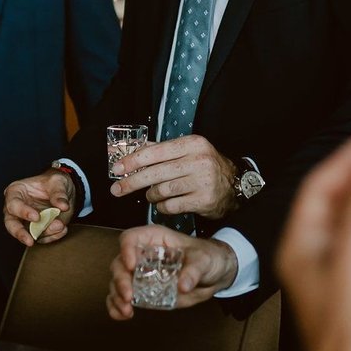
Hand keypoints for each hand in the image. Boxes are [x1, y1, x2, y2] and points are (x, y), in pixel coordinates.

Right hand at [2, 169, 75, 246]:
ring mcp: (26, 222)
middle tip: (30, 240)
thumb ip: (59, 193)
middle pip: (11, 224)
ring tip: (60, 226)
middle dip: (20, 233)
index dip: (23, 212)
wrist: (64, 192)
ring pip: (28, 234)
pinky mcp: (36, 231)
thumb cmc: (54, 183)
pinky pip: (42, 238)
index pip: (13, 204)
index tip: (36, 217)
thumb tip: (62, 206)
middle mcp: (17, 209)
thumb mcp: (58, 181)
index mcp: (16, 192)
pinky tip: (62, 229)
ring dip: (44, 233)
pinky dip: (52, 236)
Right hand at [105, 227, 238, 319]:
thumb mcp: (204, 260)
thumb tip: (183, 285)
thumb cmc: (207, 258)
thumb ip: (194, 270)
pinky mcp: (143, 291)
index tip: (131, 266)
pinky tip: (122, 315)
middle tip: (128, 295)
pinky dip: (117, 307)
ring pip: (117, 282)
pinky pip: (122, 297)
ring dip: (117, 296)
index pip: (131, 238)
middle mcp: (142, 255)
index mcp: (154, 239)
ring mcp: (141, 274)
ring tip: (127, 310)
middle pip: (120, 262)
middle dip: (121, 280)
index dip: (126, 250)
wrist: (213, 274)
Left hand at [110, 134, 237, 218]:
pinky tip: (163, 203)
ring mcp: (202, 181)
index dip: (133, 161)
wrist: (234, 185)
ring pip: (162, 190)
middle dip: (132, 182)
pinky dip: (162, 206)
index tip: (117, 169)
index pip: (155, 151)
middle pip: (155, 173)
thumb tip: (132, 150)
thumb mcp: (187, 151)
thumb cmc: (204, 166)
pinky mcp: (204, 200)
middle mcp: (198, 160)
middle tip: (117, 189)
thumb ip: (161, 149)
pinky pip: (171, 206)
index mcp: (192, 144)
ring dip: (151, 195)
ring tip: (151, 195)